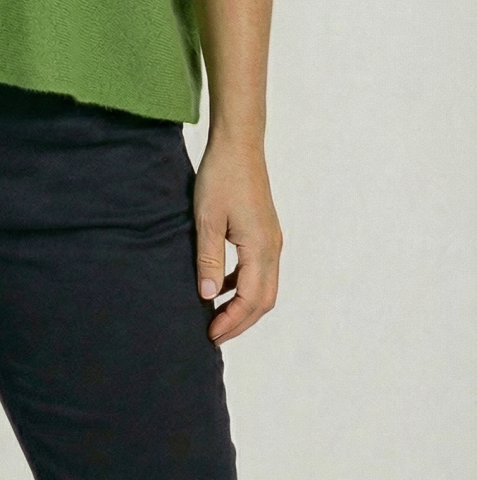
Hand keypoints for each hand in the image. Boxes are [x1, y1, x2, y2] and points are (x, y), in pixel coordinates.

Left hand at [193, 136, 282, 343]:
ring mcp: (271, 239)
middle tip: (214, 334)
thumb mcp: (207, 218)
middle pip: (263, 300)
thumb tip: (208, 296)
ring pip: (264, 286)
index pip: (251, 300)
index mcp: (260, 248)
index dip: (232, 321)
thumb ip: (209, 259)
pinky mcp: (265, 231)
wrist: (239, 145)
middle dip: (241, 321)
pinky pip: (260, 270)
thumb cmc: (221, 176)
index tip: (211, 334)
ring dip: (243, 305)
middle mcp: (272, 247)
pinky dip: (244, 285)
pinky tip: (222, 285)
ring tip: (217, 316)